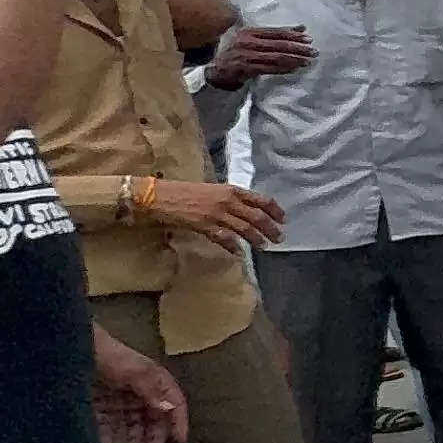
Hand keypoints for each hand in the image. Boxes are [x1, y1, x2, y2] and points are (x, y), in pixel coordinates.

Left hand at [88, 329, 187, 442]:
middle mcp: (141, 392)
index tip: (180, 440)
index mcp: (154, 382)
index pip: (173, 403)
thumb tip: (168, 409)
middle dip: (154, 436)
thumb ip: (152, 390)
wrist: (74, 351)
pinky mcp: (101, 405)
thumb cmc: (111, 358)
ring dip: (134, 439)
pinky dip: (108, 435)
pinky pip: (108, 424)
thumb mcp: (135, 372)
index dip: (178, 420)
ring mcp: (120, 399)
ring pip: (132, 424)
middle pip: (153, 417)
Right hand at [148, 180, 283, 249]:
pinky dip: (234, 246)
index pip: (261, 199)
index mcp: (230, 189)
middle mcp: (227, 200)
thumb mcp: (211, 190)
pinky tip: (239, 253)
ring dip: (256, 239)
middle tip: (279, 238)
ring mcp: (216, 213)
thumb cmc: (183, 192)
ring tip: (264, 246)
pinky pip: (225, 238)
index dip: (275, 210)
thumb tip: (244, 209)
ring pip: (244, 228)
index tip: (283, 219)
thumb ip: (228, 198)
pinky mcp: (204, 225)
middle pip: (257, 216)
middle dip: (271, 228)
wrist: (159, 195)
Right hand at [203, 26, 312, 86]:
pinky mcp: (245, 68)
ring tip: (308, 60)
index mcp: (249, 31)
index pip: (276, 32)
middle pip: (279, 44)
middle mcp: (248, 41)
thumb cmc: (233, 51)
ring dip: (294, 59)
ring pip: (276, 57)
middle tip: (313, 51)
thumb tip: (300, 27)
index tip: (308, 37)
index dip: (293, 34)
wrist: (212, 67)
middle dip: (298, 48)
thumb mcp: (251, 38)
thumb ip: (273, 34)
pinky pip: (268, 68)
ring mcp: (246, 55)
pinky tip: (294, 69)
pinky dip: (283, 68)